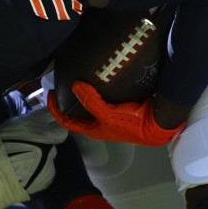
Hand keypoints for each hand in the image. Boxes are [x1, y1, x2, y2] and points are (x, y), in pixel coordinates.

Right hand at [0, 107, 66, 208]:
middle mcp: (47, 140)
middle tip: (38, 143)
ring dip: (46, 154)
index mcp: (35, 125)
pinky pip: (50, 168)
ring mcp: (51, 158)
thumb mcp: (8, 127)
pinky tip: (29, 172)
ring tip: (27, 161)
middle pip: (59, 134)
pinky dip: (42, 170)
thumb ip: (27, 122)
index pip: (54, 115)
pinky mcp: (50, 175)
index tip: (47, 123)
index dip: (51, 119)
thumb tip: (39, 120)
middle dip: (51, 136)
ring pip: (53, 152)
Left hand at [47, 82, 183, 145]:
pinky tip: (97, 78)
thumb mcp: (108, 114)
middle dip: (68, 102)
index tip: (49, 94)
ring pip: (90, 105)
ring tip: (77, 79)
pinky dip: (97, 90)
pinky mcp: (121, 107)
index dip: (55, 110)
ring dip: (82, 94)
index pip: (67, 122)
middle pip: (78, 113)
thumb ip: (91, 101)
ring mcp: (110, 116)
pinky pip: (103, 98)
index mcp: (94, 129)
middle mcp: (100, 124)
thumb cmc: (132, 123)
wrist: (158, 124)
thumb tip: (75, 85)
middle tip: (61, 84)